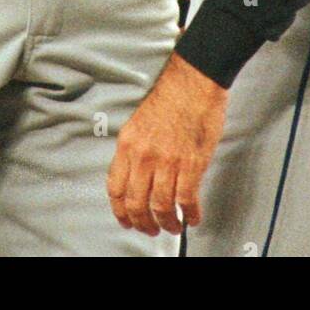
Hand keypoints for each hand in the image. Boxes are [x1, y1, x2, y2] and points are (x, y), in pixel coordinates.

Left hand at [107, 53, 227, 235]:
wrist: (194, 80)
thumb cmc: (172, 95)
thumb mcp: (139, 121)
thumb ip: (136, 149)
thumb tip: (137, 176)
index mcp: (128, 143)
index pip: (115, 187)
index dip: (119, 210)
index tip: (125, 220)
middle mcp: (143, 155)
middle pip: (135, 203)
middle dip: (142, 223)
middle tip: (150, 230)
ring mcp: (167, 161)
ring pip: (161, 207)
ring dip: (167, 223)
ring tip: (173, 227)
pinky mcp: (191, 164)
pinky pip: (186, 199)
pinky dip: (190, 214)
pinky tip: (192, 217)